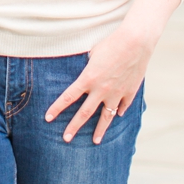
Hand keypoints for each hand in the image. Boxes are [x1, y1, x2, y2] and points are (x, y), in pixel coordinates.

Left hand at [44, 27, 153, 143]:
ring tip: (95, 141)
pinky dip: (120, 111)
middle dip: (74, 127)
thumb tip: (84, 72)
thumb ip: (87, 66)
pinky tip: (118, 115)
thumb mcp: (92, 52)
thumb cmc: (111, 42)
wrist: (136, 42)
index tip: (48, 118)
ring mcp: (117, 93)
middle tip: (66, 138)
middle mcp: (101, 89)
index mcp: (88, 78)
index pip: (68, 97)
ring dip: (99, 130)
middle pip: (85, 113)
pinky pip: (123, 106)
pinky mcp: (130, 92)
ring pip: (106, 116)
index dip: (57, 108)